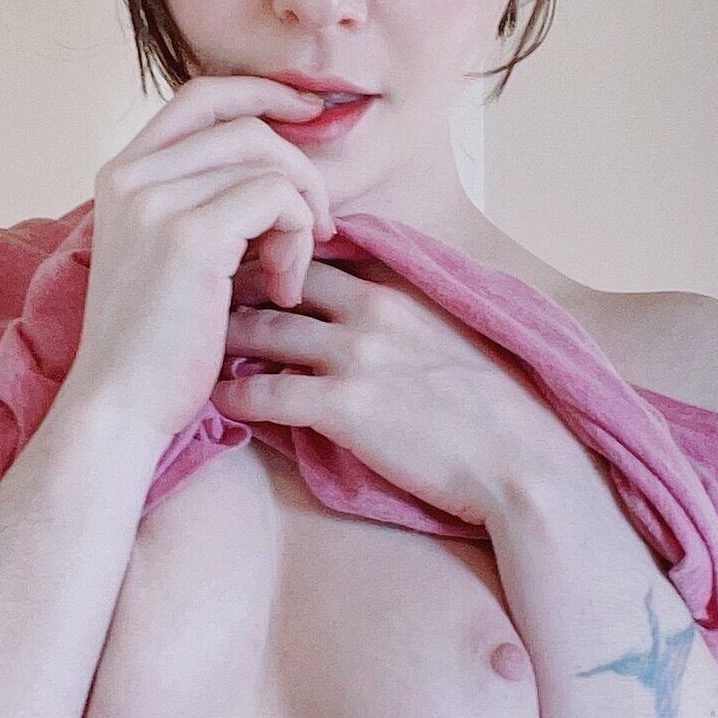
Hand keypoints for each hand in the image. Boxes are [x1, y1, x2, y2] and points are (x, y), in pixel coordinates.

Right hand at [62, 75, 334, 454]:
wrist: (121, 406)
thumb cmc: (156, 344)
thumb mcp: (169, 254)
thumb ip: (205, 202)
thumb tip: (282, 168)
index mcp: (123, 174)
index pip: (201, 96)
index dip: (261, 93)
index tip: (307, 113)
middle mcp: (131, 175)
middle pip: (247, 127)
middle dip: (300, 173)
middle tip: (314, 233)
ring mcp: (155, 201)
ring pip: (269, 164)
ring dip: (300, 218)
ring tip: (288, 274)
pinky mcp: (188, 235)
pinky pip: (277, 199)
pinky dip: (296, 240)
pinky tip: (281, 287)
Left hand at [211, 255, 568, 526]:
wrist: (525, 462)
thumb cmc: (497, 408)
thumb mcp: (454, 336)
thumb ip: (408, 314)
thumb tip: (371, 309)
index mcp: (399, 291)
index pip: (317, 255)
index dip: (273, 258)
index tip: (239, 266)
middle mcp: (373, 312)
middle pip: (279, 282)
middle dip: (233, 285)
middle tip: (196, 298)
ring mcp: (357, 358)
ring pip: (262, 332)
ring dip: (222, 339)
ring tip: (192, 347)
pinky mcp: (345, 409)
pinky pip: (267, 394)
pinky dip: (233, 396)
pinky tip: (213, 401)